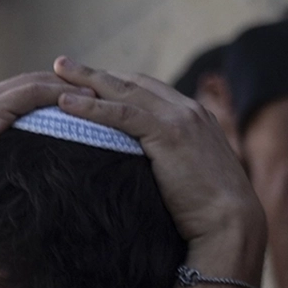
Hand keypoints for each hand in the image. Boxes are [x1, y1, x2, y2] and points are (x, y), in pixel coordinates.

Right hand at [0, 71, 95, 213]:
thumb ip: (2, 165)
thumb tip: (21, 184)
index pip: (29, 93)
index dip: (60, 94)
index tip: (89, 101)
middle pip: (38, 81)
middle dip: (71, 84)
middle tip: (107, 90)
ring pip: (38, 82)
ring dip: (71, 85)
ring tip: (105, 92)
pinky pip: (32, 93)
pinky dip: (59, 93)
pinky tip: (86, 99)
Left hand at [53, 57, 265, 251]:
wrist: (231, 223)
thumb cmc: (205, 213)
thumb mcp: (182, 180)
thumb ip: (163, 165)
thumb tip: (134, 174)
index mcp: (192, 118)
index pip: (147, 91)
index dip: (114, 84)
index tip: (84, 82)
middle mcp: (187, 110)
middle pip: (132, 82)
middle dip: (95, 73)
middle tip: (62, 63)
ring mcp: (180, 119)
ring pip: (124, 91)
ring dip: (87, 79)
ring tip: (57, 69)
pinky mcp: (169, 134)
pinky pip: (122, 114)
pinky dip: (92, 106)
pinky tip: (65, 102)